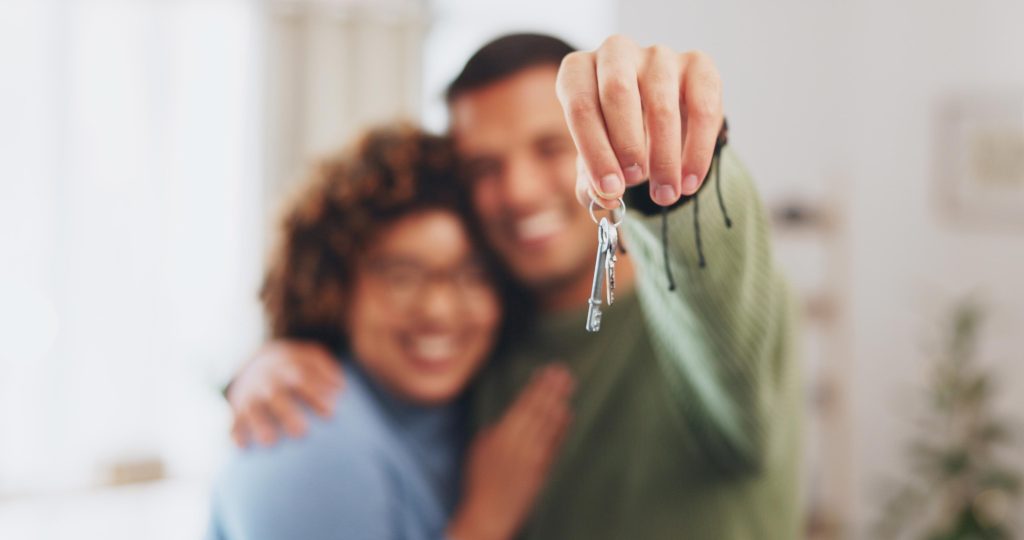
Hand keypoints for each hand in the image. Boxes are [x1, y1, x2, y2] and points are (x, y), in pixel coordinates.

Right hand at [226, 340, 342, 446]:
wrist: (258, 359)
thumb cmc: (296, 365)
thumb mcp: (310, 356)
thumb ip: (327, 368)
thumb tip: (341, 388)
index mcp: (288, 367)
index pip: (302, 379)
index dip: (315, 394)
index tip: (331, 413)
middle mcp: (268, 381)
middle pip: (276, 395)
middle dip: (287, 413)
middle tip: (301, 433)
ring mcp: (251, 394)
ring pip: (252, 409)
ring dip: (260, 424)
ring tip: (270, 442)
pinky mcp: (238, 407)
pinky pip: (234, 420)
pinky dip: (235, 433)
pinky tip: (243, 447)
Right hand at [447, 364, 573, 539]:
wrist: (490, 512)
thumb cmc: (480, 480)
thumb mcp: (480, 448)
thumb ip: (496, 429)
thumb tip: (511, 416)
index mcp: (501, 435)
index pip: (523, 404)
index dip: (536, 387)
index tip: (546, 372)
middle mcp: (519, 443)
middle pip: (538, 409)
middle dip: (551, 389)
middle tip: (563, 372)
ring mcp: (533, 456)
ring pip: (548, 423)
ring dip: (558, 402)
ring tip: (568, 386)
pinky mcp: (542, 469)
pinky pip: (554, 443)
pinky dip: (561, 427)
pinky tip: (567, 414)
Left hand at [555, 34, 723, 207]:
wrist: (654, 121)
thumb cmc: (614, 138)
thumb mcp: (596, 158)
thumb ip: (591, 181)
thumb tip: (603, 198)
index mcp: (579, 70)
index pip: (581, 105)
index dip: (594, 151)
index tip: (610, 189)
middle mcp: (616, 52)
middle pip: (618, 93)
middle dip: (627, 146)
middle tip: (636, 183)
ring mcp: (658, 55)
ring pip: (661, 104)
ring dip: (664, 156)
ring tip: (666, 193)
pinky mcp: (697, 64)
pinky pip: (703, 107)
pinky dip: (697, 150)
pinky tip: (689, 182)